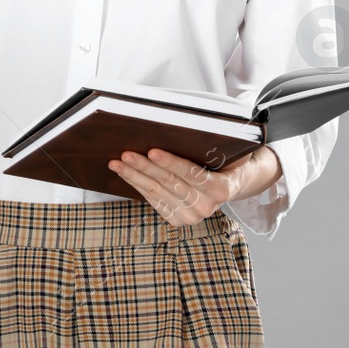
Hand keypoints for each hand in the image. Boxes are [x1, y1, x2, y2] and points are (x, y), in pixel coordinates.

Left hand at [108, 147, 246, 226]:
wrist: (231, 185)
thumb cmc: (226, 162)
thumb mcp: (227, 152)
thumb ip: (211, 146)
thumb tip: (184, 127)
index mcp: (221, 189)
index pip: (192, 173)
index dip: (171, 162)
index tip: (152, 151)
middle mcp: (206, 207)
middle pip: (169, 183)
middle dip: (145, 167)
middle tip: (126, 154)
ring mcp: (191, 216)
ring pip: (157, 192)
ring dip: (134, 176)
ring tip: (116, 163)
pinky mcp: (177, 220)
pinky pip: (153, 200)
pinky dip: (137, 185)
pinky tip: (125, 173)